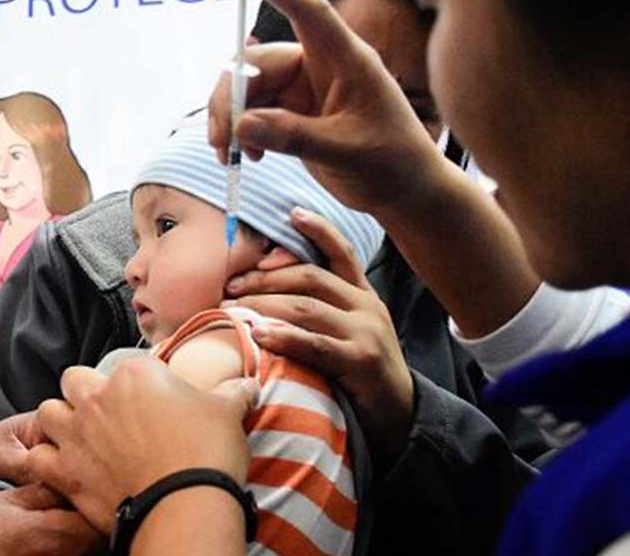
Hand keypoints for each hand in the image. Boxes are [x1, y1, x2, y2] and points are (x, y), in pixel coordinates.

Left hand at [27, 361, 257, 533]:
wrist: (185, 504)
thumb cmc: (206, 453)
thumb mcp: (227, 412)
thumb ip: (232, 393)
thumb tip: (247, 384)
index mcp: (135, 374)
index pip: (125, 366)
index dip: (135, 386)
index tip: (149, 404)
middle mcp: (98, 397)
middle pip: (74, 381)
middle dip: (84, 394)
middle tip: (106, 416)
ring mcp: (76, 433)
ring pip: (47, 413)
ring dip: (59, 424)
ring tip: (79, 439)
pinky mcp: (64, 471)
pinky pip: (36, 458)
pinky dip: (45, 463)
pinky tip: (62, 470)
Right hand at [207, 0, 445, 215]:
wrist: (404, 192)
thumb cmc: (393, 162)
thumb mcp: (346, 150)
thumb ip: (294, 136)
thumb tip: (241, 125)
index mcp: (345, 60)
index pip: (309, 12)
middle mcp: (320, 68)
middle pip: (258, 63)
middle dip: (232, 97)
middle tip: (222, 137)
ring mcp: (303, 92)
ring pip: (249, 89)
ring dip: (231, 118)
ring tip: (229, 153)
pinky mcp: (293, 116)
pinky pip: (253, 113)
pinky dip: (240, 133)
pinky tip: (246, 156)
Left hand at [225, 208, 413, 465]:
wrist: (399, 416)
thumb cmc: (360, 375)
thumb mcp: (347, 333)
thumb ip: (320, 311)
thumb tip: (268, 296)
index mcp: (363, 295)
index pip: (341, 253)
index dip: (318, 230)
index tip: (291, 213)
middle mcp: (366, 306)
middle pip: (308, 277)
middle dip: (264, 278)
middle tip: (230, 286)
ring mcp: (366, 332)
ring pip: (305, 307)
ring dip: (262, 306)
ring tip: (231, 309)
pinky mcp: (361, 361)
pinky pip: (315, 344)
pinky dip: (283, 337)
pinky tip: (258, 336)